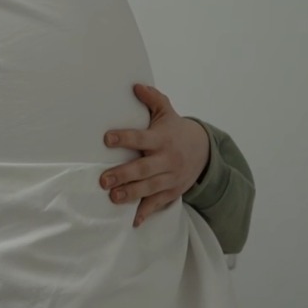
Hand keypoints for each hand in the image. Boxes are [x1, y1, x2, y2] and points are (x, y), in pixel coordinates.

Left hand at [99, 84, 212, 226]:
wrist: (204, 151)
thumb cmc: (176, 130)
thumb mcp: (167, 112)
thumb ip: (152, 99)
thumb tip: (135, 86)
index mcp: (162, 139)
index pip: (142, 138)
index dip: (125, 138)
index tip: (107, 138)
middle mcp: (167, 159)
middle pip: (144, 169)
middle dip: (124, 174)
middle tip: (104, 180)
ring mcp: (170, 178)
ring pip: (150, 188)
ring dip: (131, 193)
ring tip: (113, 197)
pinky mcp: (172, 191)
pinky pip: (159, 204)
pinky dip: (146, 213)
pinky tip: (133, 221)